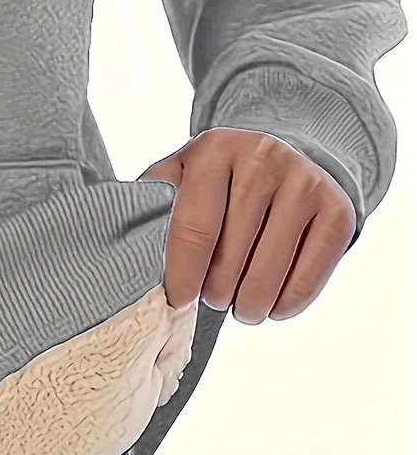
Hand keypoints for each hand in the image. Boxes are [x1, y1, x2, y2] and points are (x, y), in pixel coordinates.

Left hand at [139, 128, 355, 321]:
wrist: (283, 154)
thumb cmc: (217, 178)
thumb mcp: (179, 174)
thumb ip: (150, 202)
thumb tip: (116, 245)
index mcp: (214, 148)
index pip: (194, 226)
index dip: (183, 274)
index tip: (178, 301)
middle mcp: (264, 157)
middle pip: (232, 255)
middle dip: (216, 291)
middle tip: (211, 299)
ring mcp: (306, 181)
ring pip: (270, 271)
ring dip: (249, 303)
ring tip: (239, 306)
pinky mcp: (338, 210)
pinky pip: (310, 276)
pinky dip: (287, 303)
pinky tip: (272, 304)